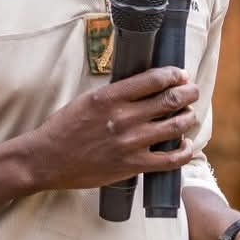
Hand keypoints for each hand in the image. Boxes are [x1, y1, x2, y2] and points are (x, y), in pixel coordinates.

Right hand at [19, 66, 199, 191]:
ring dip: (188, 118)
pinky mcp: (132, 165)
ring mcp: (130, 143)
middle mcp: (124, 117)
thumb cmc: (64, 128)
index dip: (174, 75)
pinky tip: (185, 146)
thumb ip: (115, 94)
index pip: (154, 79)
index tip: (180, 75)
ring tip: (190, 115)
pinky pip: (169, 160)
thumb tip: (141, 87)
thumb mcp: (87, 100)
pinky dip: (184, 151)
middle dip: (188, 93)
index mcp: (111, 97)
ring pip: (175, 126)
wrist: (47, 159)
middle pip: (170, 100)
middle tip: (193, 91)